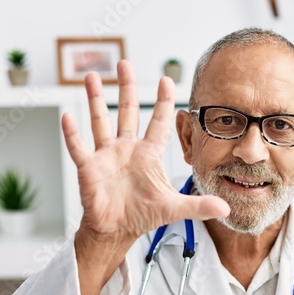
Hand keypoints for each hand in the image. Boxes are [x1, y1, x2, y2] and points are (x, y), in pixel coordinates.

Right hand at [62, 60, 228, 252]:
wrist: (116, 230)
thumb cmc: (142, 215)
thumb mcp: (174, 208)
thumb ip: (199, 206)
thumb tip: (226, 209)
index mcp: (148, 154)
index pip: (158, 123)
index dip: (162, 102)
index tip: (165, 79)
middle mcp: (126, 149)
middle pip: (126, 112)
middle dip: (126, 88)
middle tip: (125, 64)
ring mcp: (106, 156)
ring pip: (100, 121)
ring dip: (95, 99)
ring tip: (91, 76)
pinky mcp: (89, 168)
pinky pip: (78, 147)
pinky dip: (72, 133)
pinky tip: (67, 116)